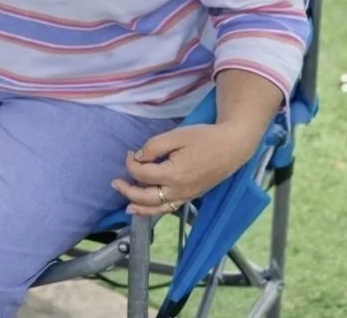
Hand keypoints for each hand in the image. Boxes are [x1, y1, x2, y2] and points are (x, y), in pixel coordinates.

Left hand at [111, 123, 257, 216]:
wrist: (231, 147)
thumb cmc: (205, 137)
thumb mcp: (177, 135)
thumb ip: (154, 146)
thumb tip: (139, 157)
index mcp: (173, 174)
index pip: (143, 173)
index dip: (131, 163)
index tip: (129, 152)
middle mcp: (178, 190)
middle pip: (146, 196)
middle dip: (127, 190)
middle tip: (115, 182)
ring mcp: (185, 196)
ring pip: (157, 209)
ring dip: (139, 206)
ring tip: (126, 205)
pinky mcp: (191, 196)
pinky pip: (169, 208)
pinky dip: (155, 211)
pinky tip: (148, 208)